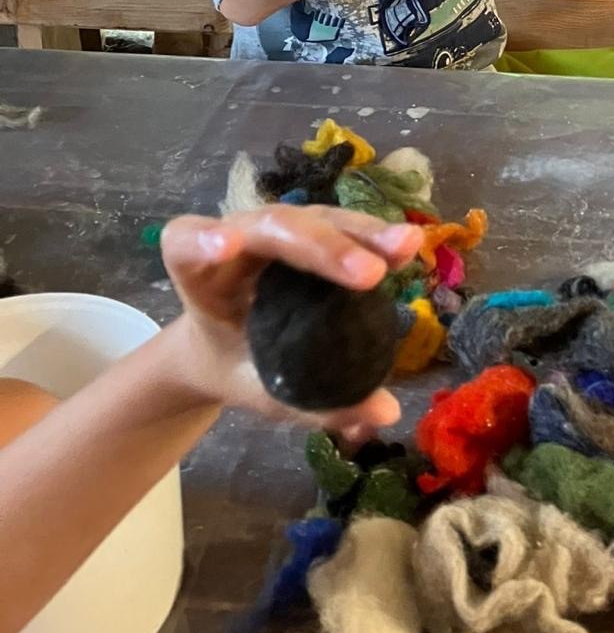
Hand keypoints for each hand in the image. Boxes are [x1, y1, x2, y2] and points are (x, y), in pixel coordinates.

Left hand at [160, 207, 423, 433]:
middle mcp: (238, 243)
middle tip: (368, 275)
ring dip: (359, 234)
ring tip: (404, 250)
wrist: (228, 349)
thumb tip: (384, 413)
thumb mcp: (260, 395)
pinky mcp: (311, 230)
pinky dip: (374, 236)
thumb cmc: (235, 366)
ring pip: (314, 219)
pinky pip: (341, 227)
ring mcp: (278, 231)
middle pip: (272, 228)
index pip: (186, 244)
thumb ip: (314, 406)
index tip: (227, 247)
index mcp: (200, 278)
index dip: (203, 239)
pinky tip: (408, 249)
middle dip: (320, 248)